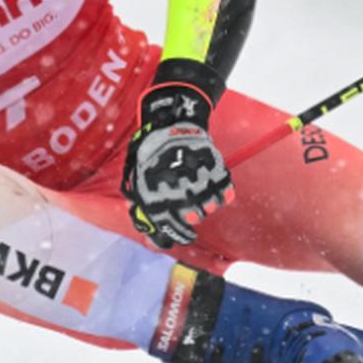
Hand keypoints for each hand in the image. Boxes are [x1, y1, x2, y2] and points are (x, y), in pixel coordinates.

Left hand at [122, 83, 233, 247]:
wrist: (170, 124)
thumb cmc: (151, 156)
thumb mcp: (137, 182)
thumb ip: (143, 211)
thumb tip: (151, 239)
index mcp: (155, 195)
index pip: (169, 228)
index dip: (178, 235)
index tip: (185, 235)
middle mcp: (176, 189)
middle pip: (192, 218)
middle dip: (191, 216)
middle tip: (190, 209)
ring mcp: (197, 179)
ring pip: (209, 207)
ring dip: (206, 204)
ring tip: (201, 195)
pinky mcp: (214, 168)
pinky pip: (225, 193)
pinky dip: (222, 194)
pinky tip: (215, 188)